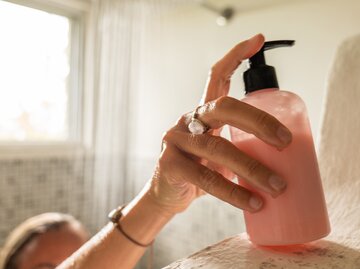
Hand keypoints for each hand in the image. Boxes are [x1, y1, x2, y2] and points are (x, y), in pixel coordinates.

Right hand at [147, 34, 291, 215]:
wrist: (167, 194)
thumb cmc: (201, 170)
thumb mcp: (219, 152)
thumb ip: (240, 146)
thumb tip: (286, 156)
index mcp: (202, 113)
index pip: (216, 76)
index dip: (235, 56)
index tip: (258, 40)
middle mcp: (188, 120)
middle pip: (223, 106)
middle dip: (258, 120)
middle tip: (285, 141)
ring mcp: (176, 139)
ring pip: (217, 147)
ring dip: (252, 167)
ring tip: (277, 186)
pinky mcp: (170, 164)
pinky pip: (206, 178)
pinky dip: (233, 192)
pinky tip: (252, 202)